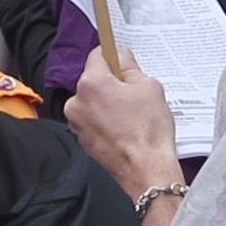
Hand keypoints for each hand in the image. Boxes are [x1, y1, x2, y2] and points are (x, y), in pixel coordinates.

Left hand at [67, 52, 182, 199]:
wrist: (145, 171)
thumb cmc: (148, 129)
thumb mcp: (148, 86)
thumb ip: (130, 67)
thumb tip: (121, 57)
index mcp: (91, 83)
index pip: (97, 55)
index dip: (113, 55)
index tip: (123, 61)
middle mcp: (76, 101)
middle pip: (94, 79)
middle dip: (112, 82)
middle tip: (135, 93)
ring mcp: (77, 123)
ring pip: (93, 101)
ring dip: (107, 102)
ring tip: (132, 115)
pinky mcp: (81, 139)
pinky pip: (93, 119)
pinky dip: (105, 119)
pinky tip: (125, 128)